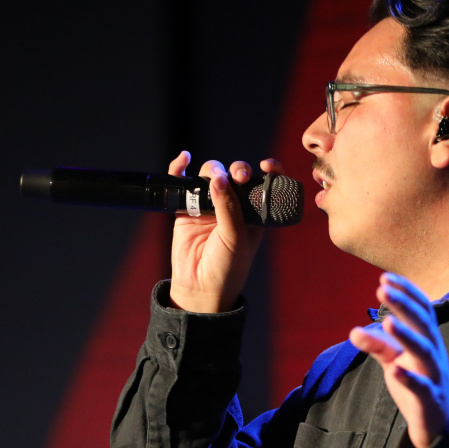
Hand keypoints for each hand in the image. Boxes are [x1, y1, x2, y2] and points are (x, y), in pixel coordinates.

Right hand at [167, 150, 273, 312]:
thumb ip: (229, 208)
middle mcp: (234, 206)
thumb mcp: (236, 238)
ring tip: (213, 178)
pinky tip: (183, 159)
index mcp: (255, 213)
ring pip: (211, 176)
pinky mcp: (187, 209)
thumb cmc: (227, 268)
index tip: (266, 165)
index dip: (268, 171)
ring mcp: (210, 206)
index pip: (264, 184)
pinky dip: (180, 169)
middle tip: (239, 176)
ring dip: (213, 169)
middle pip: (236, 175)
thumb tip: (218, 178)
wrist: (200, 288)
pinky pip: (183, 183)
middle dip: (238, 169)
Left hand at [349, 273, 448, 447]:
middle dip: (403, 305)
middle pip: (422, 324)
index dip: (406, 292)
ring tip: (387, 322)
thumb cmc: (417, 379)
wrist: (440, 418)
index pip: (422, 308)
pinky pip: (421, 387)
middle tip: (381, 289)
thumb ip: (377, 344)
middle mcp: (433, 351)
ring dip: (407, 336)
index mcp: (427, 337)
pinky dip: (408, 378)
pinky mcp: (429, 398)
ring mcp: (433, 374)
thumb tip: (353, 331)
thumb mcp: (395, 359)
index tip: (385, 277)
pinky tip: (393, 370)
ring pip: (424, 352)